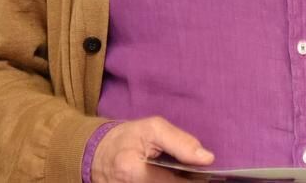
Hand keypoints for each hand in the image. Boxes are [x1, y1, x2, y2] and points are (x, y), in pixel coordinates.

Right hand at [90, 116, 213, 181]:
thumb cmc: (127, 137)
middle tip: (190, 173)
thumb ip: (181, 142)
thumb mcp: (154, 128)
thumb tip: (207, 158)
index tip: (200, 172)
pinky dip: (165, 182)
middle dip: (183, 181)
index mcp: (133, 171)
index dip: (191, 179)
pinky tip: (165, 178)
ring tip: (173, 173)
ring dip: (174, 181)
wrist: (97, 153)